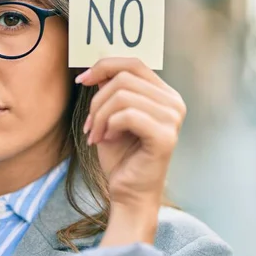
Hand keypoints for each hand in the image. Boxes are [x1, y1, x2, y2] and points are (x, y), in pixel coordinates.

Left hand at [75, 58, 185, 242]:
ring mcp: (172, 119)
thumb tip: (97, 69)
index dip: (104, 66)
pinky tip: (106, 140)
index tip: (81, 80)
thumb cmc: (121, 155)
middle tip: (89, 125)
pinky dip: (108, 126)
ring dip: (99, 116)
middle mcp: (174, 103)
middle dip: (97, 100)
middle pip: (123, 78)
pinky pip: (126, 115)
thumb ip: (111, 90)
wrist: (128, 191)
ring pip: (122, 96)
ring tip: (95, 134)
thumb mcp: (110, 114)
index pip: (134, 64)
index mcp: (164, 94)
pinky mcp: (165, 136)